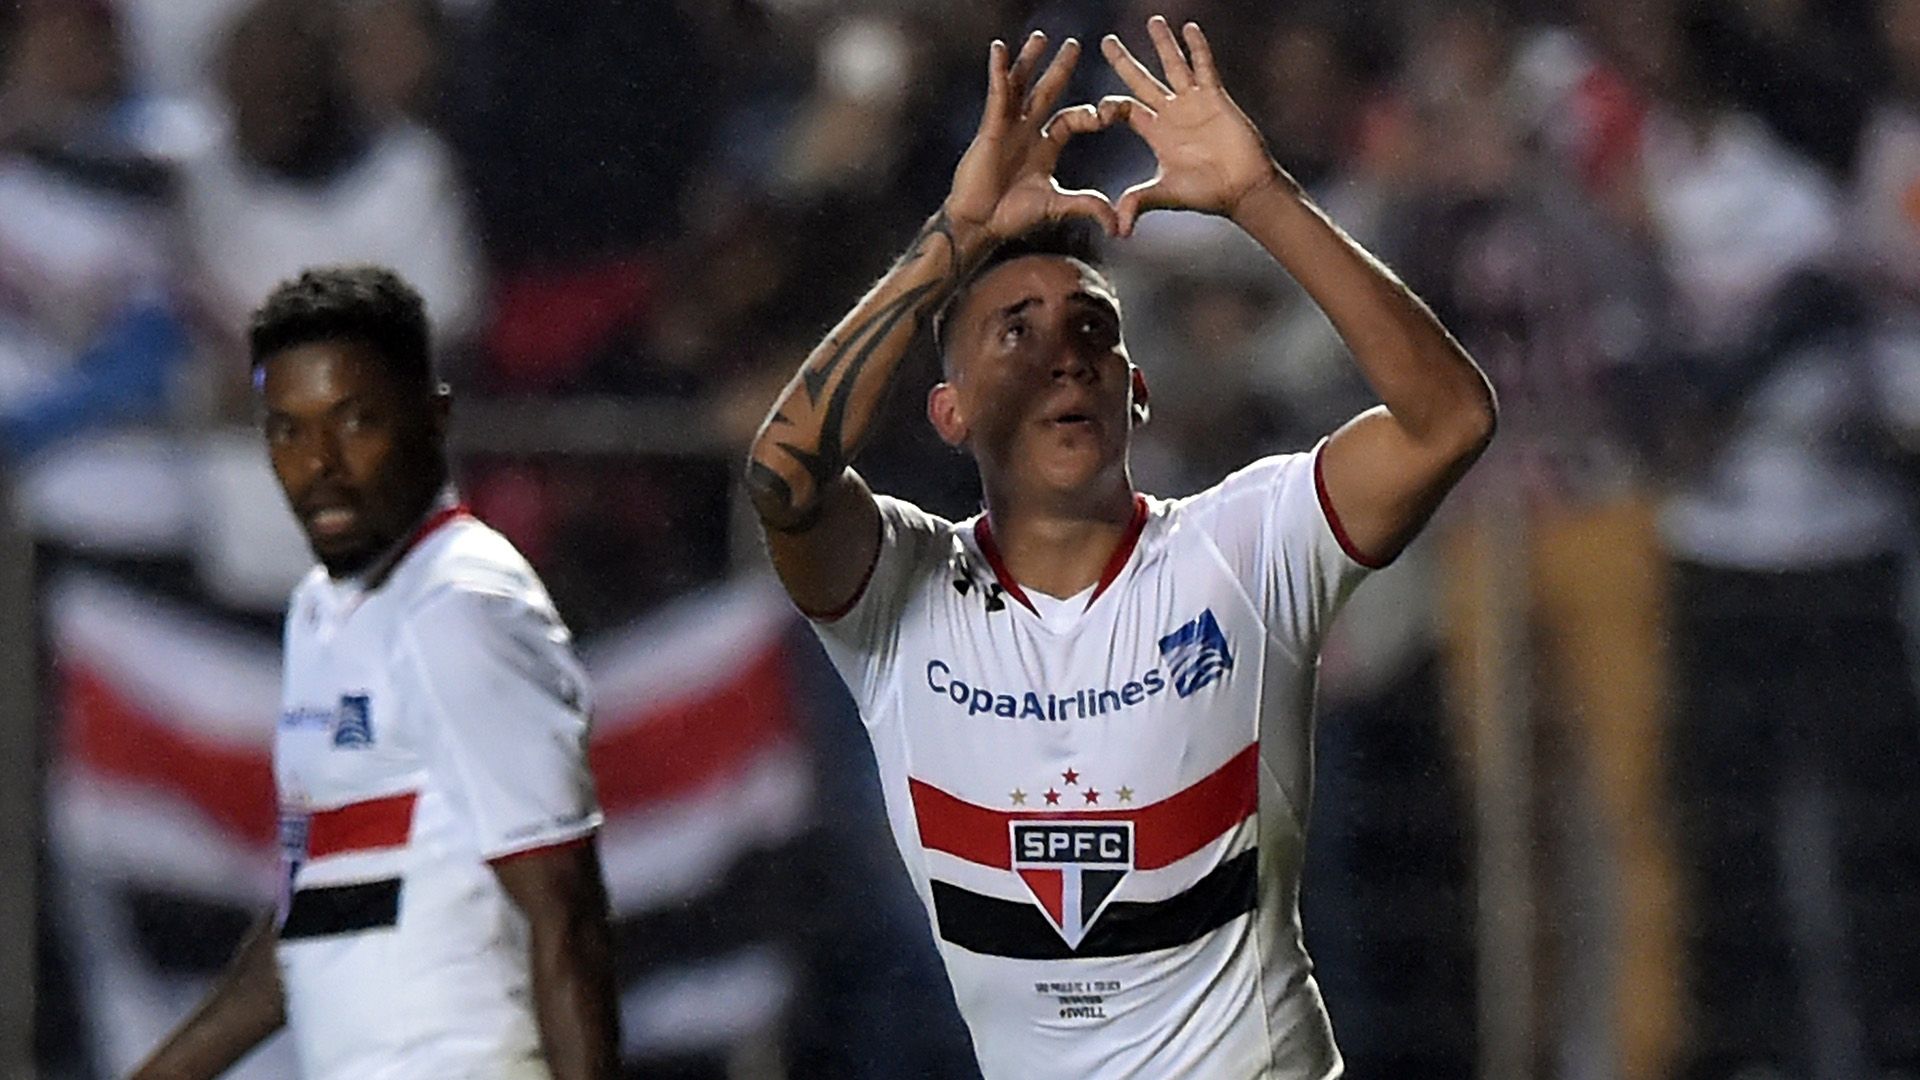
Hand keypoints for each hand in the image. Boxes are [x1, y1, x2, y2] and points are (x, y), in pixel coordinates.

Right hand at [945, 32, 1118, 248]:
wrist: (981, 223)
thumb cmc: (1012, 216)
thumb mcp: (1058, 206)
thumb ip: (1087, 206)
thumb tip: (1117, 223)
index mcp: (1045, 146)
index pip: (1072, 118)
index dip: (1090, 114)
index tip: (1109, 114)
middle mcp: (1027, 131)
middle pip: (1047, 92)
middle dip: (1060, 69)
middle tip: (1074, 44)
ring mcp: (1008, 127)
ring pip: (1021, 86)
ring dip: (1029, 61)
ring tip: (1041, 38)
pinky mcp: (990, 128)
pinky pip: (998, 94)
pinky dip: (999, 72)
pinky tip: (1000, 49)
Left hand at [1099, 17, 1283, 235]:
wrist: (1242, 189)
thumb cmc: (1206, 194)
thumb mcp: (1166, 194)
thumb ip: (1140, 203)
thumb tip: (1118, 229)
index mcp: (1154, 133)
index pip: (1124, 108)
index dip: (1109, 106)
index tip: (1098, 114)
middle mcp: (1170, 114)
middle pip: (1140, 80)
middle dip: (1123, 61)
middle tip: (1105, 41)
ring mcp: (1192, 103)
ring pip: (1172, 66)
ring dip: (1162, 43)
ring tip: (1151, 20)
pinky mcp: (1215, 98)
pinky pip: (1204, 67)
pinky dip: (1197, 48)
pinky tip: (1189, 28)